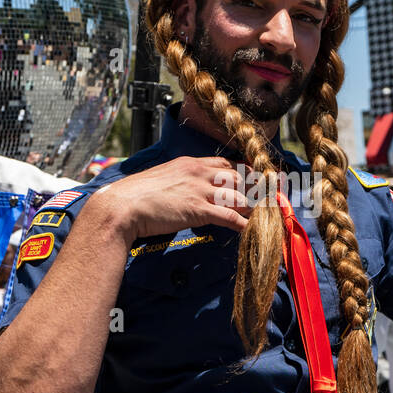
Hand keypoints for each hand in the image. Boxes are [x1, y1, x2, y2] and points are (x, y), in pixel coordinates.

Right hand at [87, 155, 250, 243]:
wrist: (122, 206)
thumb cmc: (137, 196)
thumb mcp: (163, 179)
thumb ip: (180, 181)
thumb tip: (188, 192)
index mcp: (191, 163)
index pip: (227, 163)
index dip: (244, 173)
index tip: (256, 182)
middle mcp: (199, 172)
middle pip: (239, 177)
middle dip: (256, 189)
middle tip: (269, 200)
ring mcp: (200, 190)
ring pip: (239, 195)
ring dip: (254, 207)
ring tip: (264, 217)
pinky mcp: (199, 209)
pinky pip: (230, 216)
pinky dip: (243, 223)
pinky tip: (250, 230)